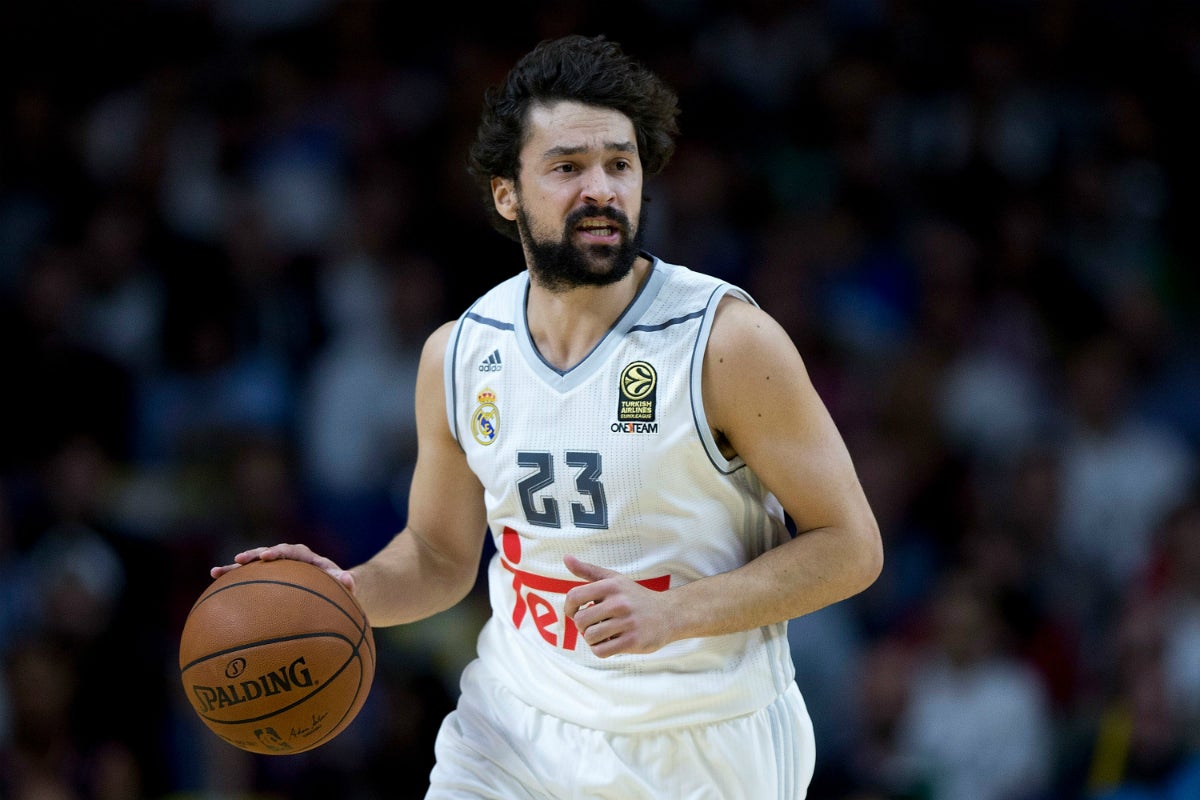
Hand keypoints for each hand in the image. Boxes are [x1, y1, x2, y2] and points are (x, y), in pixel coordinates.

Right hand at [210, 542, 355, 591]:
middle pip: (267, 553)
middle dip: (253, 555)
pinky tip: (215, 592)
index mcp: (306, 557)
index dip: (278, 552)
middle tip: (238, 560)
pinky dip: (234, 584)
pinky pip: (249, 581)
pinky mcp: (269, 580)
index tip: (267, 556)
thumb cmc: (339, 585)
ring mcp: (277, 569)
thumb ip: (347, 581)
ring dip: (234, 569)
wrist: (334, 587)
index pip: (291, 551)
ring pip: (253, 566)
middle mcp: (289, 559)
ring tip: (214, 573)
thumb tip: (349, 580)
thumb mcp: (346, 583)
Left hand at [562, 555, 672, 657]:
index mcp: (611, 585)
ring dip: (592, 639)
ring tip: (602, 634)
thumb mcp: (613, 580)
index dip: (569, 608)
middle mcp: (619, 602)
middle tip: (594, 625)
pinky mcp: (633, 641)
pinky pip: (601, 651)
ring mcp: (627, 622)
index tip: (575, 612)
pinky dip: (600, 650)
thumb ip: (588, 570)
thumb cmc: (634, 597)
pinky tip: (609, 643)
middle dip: (582, 626)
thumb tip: (566, 558)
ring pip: (590, 637)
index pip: (574, 596)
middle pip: (580, 621)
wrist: (668, 614)